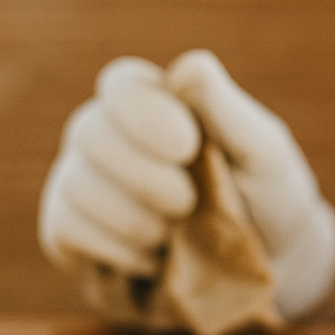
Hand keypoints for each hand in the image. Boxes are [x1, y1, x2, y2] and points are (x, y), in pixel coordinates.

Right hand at [39, 51, 334, 325]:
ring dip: (135, 219)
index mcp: (156, 104)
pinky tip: (155, 259)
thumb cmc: (269, 197)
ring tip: (178, 234)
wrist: (269, 267)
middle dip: (145, 177)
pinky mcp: (73, 237)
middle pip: (88, 133)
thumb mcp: (264, 154)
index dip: (145, 113)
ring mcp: (84, 185)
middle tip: (190, 204)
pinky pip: (65, 233)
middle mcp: (109, 137)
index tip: (187, 147)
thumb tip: (187, 67)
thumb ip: (227, 112)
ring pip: (73, 186)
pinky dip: (116, 250)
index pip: (121, 84)